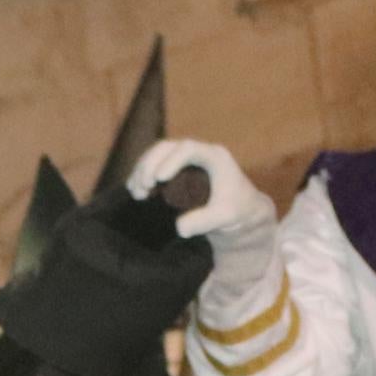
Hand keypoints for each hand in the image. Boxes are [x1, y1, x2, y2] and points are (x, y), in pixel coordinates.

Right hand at [128, 138, 271, 252]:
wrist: (241, 211)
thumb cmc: (238, 210)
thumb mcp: (225, 217)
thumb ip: (205, 222)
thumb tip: (180, 228)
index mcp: (214, 156)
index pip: (189, 149)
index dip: (171, 160)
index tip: (159, 179)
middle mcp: (198, 152)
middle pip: (167, 148)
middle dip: (150, 164)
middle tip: (143, 188)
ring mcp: (186, 159)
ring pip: (156, 154)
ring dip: (142, 169)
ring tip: (137, 193)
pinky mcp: (176, 168)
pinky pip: (154, 164)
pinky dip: (142, 174)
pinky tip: (134, 190)